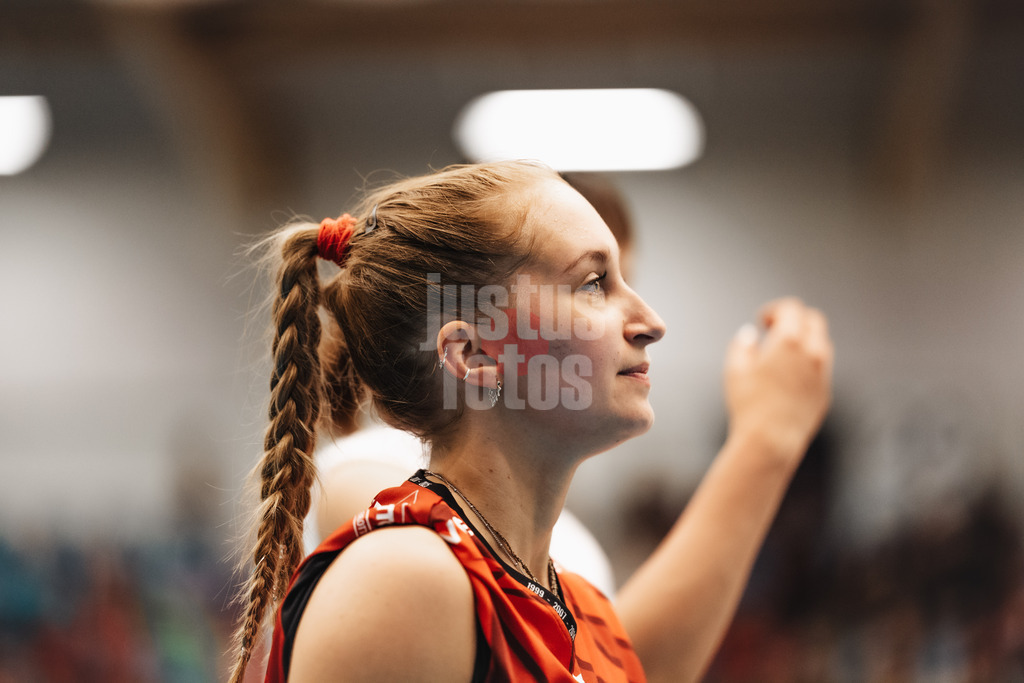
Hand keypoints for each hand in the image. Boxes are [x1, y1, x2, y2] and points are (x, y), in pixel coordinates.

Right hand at [724, 298, 833, 463]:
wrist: (771, 440)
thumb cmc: (749, 405)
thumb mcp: (734, 369)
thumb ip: (742, 345)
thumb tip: (749, 336)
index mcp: (789, 341)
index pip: (791, 309)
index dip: (775, 310)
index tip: (762, 320)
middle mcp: (812, 352)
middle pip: (813, 320)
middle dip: (794, 319)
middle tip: (775, 329)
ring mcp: (821, 373)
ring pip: (821, 342)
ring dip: (803, 339)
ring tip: (781, 352)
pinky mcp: (824, 391)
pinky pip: (821, 366)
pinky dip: (808, 360)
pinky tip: (789, 374)